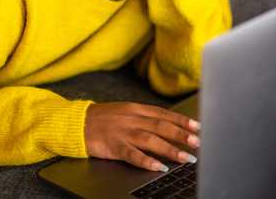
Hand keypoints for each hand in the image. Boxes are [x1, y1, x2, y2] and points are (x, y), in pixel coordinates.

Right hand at [84, 102, 200, 171]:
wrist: (77, 122)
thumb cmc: (103, 119)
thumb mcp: (126, 111)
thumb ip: (145, 117)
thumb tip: (168, 125)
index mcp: (136, 109)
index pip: (164, 114)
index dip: (182, 121)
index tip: (198, 127)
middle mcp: (132, 119)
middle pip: (161, 126)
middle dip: (181, 134)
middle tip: (197, 142)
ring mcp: (123, 132)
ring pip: (151, 140)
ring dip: (170, 149)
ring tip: (185, 157)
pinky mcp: (114, 146)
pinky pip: (133, 155)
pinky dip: (147, 161)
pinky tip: (158, 167)